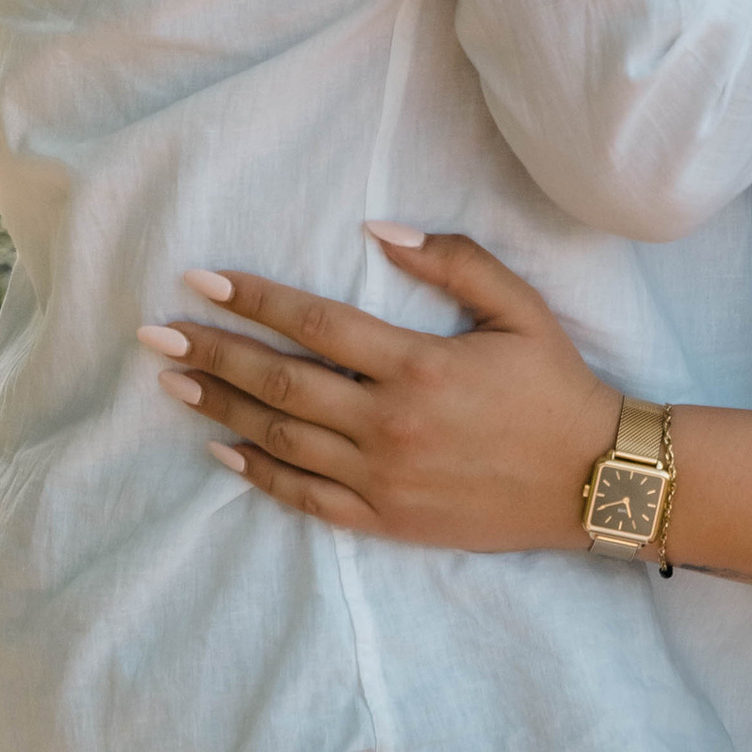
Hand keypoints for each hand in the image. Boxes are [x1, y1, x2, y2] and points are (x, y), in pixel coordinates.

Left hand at [137, 228, 616, 548]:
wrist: (595, 480)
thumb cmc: (556, 386)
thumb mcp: (519, 308)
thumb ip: (453, 261)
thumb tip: (378, 231)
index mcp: (417, 366)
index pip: (315, 324)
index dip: (253, 300)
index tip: (201, 280)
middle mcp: (389, 424)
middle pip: (280, 383)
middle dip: (213, 354)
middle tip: (156, 334)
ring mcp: (382, 478)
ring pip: (280, 440)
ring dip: (221, 407)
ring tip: (173, 383)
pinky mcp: (386, 520)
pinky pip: (306, 498)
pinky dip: (258, 474)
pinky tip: (222, 450)